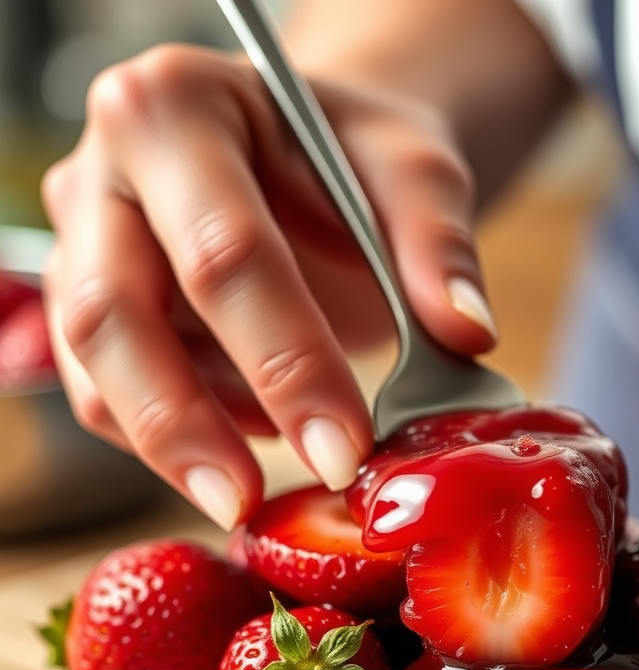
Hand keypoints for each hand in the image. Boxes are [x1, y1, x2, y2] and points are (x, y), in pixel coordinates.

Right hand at [42, 44, 496, 529]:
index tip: (342, 449)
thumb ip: (437, 241)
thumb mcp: (413, 167)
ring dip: (165, 449)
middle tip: (251, 504)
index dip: (285, 362)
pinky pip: (106, 394)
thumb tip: (465, 332)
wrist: (310, 157)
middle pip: (114, 314)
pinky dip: (171, 437)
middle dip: (187, 424)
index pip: (224, 253)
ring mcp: (83, 243)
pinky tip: (246, 443)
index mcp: (179, 108)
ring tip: (245, 498)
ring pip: (92, 368)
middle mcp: (104, 171)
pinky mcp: (92, 309)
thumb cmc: (354, 156)